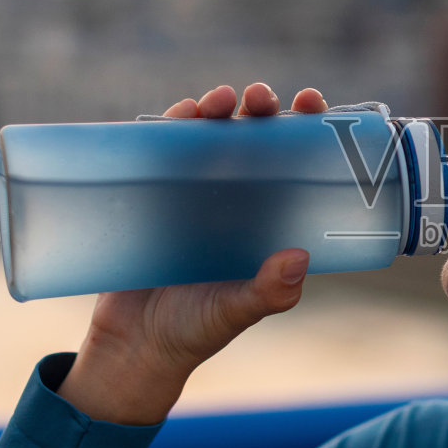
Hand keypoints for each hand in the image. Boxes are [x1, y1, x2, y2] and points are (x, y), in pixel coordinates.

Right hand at [58, 83, 330, 423]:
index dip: (308, 132)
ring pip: (210, 138)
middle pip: (254, 141)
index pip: (296, 166)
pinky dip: (171, 127)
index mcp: (267, 222)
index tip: (315, 105)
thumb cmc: (196, 332)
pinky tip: (180, 115)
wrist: (132, 348)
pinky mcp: (153, 197)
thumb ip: (268, 292)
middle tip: (260, 98)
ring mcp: (193, 196)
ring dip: (216, 110)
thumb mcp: (237, 311)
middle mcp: (236, 203)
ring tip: (220, 100)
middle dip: (260, 111)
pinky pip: (163, 153)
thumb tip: (298, 259)